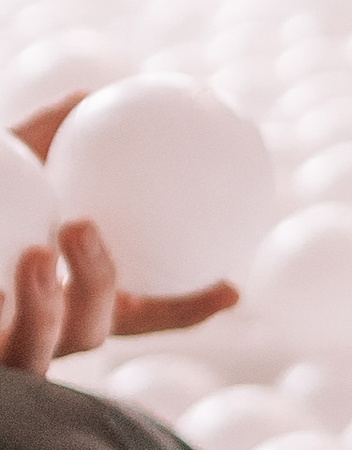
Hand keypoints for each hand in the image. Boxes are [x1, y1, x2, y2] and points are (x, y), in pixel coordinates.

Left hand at [3, 100, 238, 371]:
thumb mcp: (2, 161)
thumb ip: (45, 137)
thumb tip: (102, 93)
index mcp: (57, 298)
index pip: (134, 312)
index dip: (183, 309)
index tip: (232, 288)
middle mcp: (30, 333)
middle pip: (89, 332)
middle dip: (100, 289)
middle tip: (84, 228)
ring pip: (34, 356)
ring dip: (42, 307)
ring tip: (37, 253)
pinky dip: (1, 307)